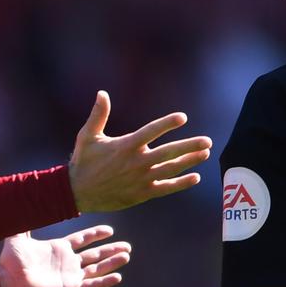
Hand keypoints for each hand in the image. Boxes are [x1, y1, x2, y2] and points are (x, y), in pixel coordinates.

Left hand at [0, 225, 130, 286]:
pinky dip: (104, 282)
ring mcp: (69, 276)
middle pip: (94, 254)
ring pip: (97, 268)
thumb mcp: (18, 236)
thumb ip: (23, 222)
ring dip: (112, 262)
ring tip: (126, 256)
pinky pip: (91, 285)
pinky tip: (118, 277)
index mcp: (58, 249)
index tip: (110, 230)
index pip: (82, 240)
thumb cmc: (11, 261)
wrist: (8, 282)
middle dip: (111, 250)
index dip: (96, 235)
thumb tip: (21, 200)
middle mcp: (67, 262)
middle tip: (127, 246)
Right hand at [68, 91, 211, 211]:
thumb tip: (102, 93)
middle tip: (207, 141)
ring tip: (206, 154)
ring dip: (190, 162)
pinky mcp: (142, 193)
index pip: (151, 131)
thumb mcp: (87, 136)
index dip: (167, 123)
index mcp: (126, 145)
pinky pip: (165, 188)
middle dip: (190, 146)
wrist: (78, 192)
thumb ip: (98, 115)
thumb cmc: (84, 162)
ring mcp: (141, 179)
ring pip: (171, 169)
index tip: (183, 117)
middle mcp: (137, 162)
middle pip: (169, 152)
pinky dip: (180, 184)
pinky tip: (195, 177)